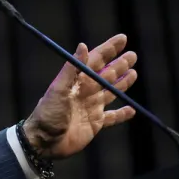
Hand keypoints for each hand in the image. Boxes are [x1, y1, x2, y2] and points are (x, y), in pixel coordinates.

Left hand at [23, 34, 137, 158]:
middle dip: (119, 64)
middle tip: (133, 54)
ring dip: (122, 83)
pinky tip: (131, 110)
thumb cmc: (48, 113)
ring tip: (134, 73)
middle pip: (106, 74)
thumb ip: (71, 69)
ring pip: (111, 92)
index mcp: (77, 81)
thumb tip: (83, 46)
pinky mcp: (95, 123)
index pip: (96, 60)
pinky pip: (112, 117)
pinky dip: (122, 114)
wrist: (44, 140)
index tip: (122, 38)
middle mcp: (85, 91)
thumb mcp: (58, 89)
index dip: (109, 49)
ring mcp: (91, 107)